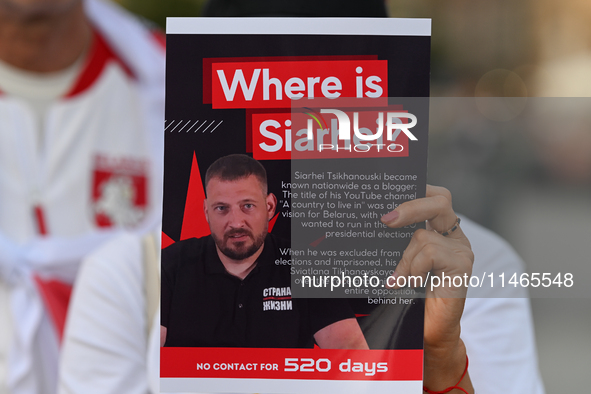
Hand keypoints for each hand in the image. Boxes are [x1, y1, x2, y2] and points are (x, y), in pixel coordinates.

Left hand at [381, 185, 473, 392]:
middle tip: (384, 219)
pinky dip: (411, 269)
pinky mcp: (463, 266)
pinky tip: (405, 285)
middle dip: (410, 206)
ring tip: (396, 280)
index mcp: (439, 229)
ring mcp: (461, 250)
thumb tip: (372, 220)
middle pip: (440, 200)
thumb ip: (395, 241)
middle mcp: (453, 236)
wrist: (429, 333)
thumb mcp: (398, 261)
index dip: (416, 188)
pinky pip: (430, 254)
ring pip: (424, 235)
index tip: (388, 195)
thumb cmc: (410, 296)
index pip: (433, 195)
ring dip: (403, 259)